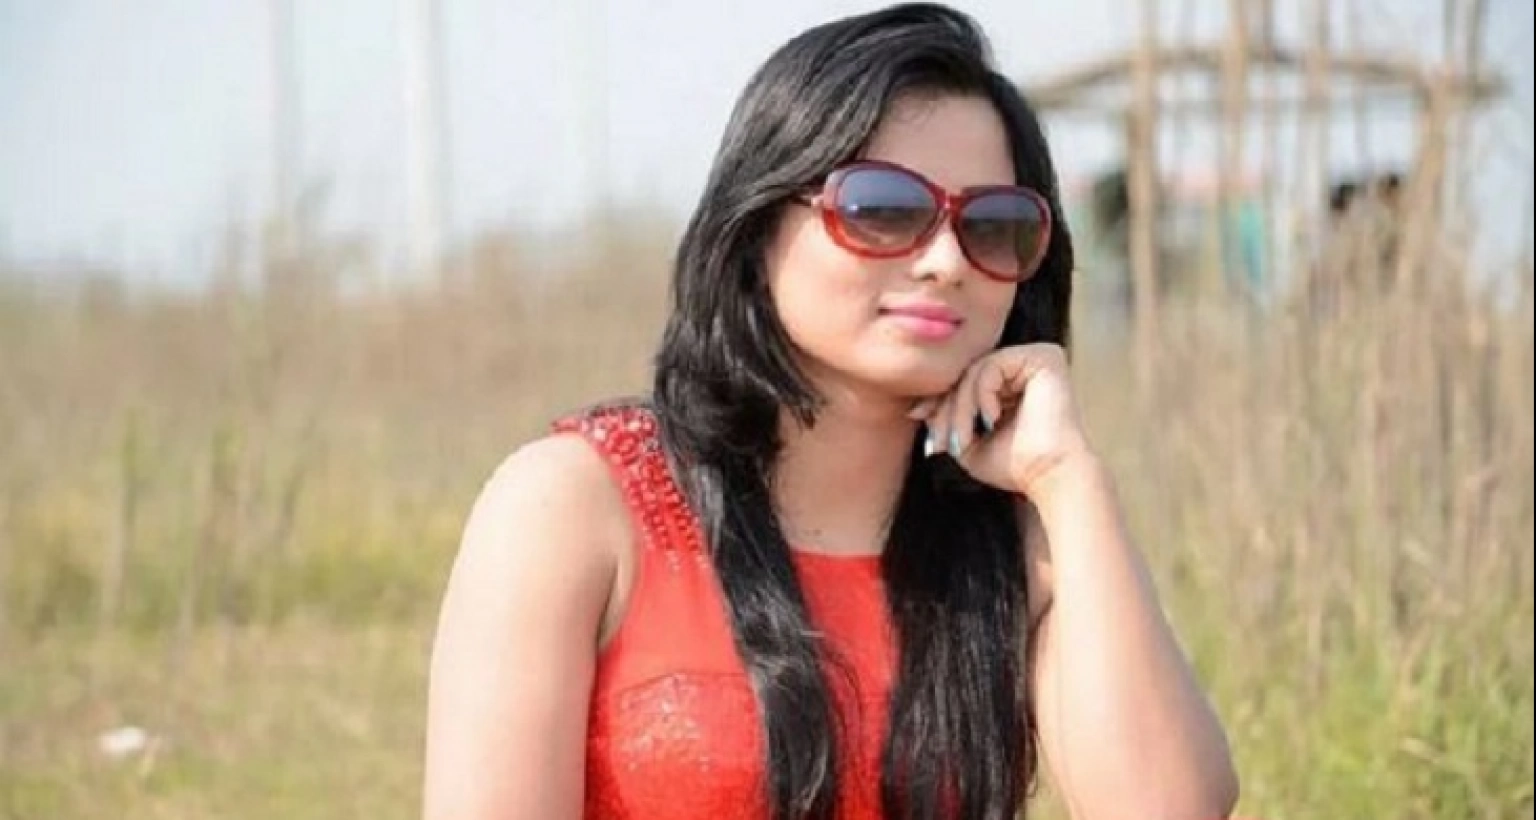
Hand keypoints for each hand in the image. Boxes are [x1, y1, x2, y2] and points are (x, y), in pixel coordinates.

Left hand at [908, 343, 1096, 499]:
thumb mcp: (968, 441)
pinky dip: (982, 394)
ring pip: (974, 370)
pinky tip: (991, 420)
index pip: (964, 379)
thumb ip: (946, 421)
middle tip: (939, 442)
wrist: (1048, 477)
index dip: (938, 399)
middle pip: (967, 373)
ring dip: (959, 408)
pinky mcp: (1044, 356)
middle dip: (945, 408)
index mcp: (1012, 382)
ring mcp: (1036, 358)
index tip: (917, 417)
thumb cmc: (1014, 466)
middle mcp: (1025, 365)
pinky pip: (992, 365)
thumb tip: (915, 408)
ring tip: (963, 439)